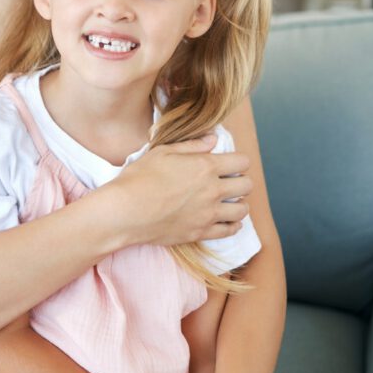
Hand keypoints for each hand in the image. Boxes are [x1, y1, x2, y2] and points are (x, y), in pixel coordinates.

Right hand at [106, 135, 251, 247]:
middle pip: (246, 185)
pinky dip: (232, 225)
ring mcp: (208, 214)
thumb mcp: (162, 152)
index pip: (242, 161)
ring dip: (238, 203)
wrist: (125, 211)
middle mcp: (212, 190)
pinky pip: (229, 231)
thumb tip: (213, 140)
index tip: (229, 163)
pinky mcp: (201, 232)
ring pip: (242, 210)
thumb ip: (192, 145)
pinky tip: (226, 220)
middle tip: (229, 182)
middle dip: (241, 181)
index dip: (238, 161)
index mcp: (206, 166)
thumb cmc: (139, 177)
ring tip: (228, 202)